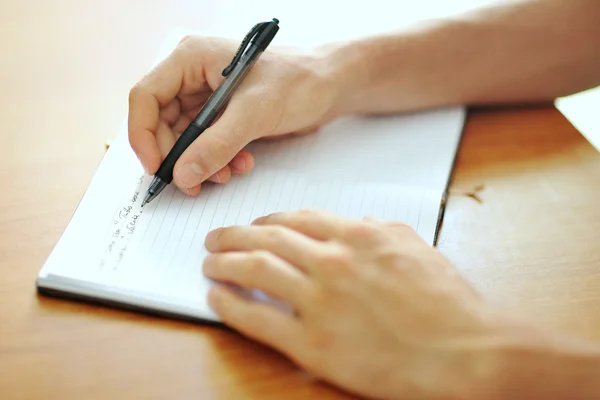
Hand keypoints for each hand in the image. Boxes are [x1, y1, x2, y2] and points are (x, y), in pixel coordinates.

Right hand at [128, 35, 337, 195]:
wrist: (332, 86)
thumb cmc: (299, 81)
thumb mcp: (254, 113)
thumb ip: (216, 145)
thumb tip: (182, 176)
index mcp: (191, 59)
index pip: (146, 97)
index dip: (144, 136)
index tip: (158, 170)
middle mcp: (193, 76)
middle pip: (161, 123)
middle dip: (178, 157)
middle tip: (193, 185)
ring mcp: (207, 97)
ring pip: (184, 139)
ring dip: (201, 162)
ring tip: (227, 174)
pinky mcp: (223, 116)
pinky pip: (206, 144)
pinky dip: (218, 160)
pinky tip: (241, 165)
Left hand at [202, 210, 517, 398]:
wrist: (465, 353)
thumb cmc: (448, 303)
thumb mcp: (417, 247)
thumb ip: (380, 229)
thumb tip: (356, 223)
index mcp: (358, 237)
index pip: (299, 218)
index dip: (269, 219)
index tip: (255, 224)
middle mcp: (333, 263)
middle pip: (268, 239)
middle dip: (235, 235)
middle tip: (216, 237)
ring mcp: (321, 303)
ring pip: (256, 271)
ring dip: (225, 263)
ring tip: (209, 262)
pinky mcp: (313, 344)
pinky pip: (258, 319)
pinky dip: (230, 305)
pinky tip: (215, 297)